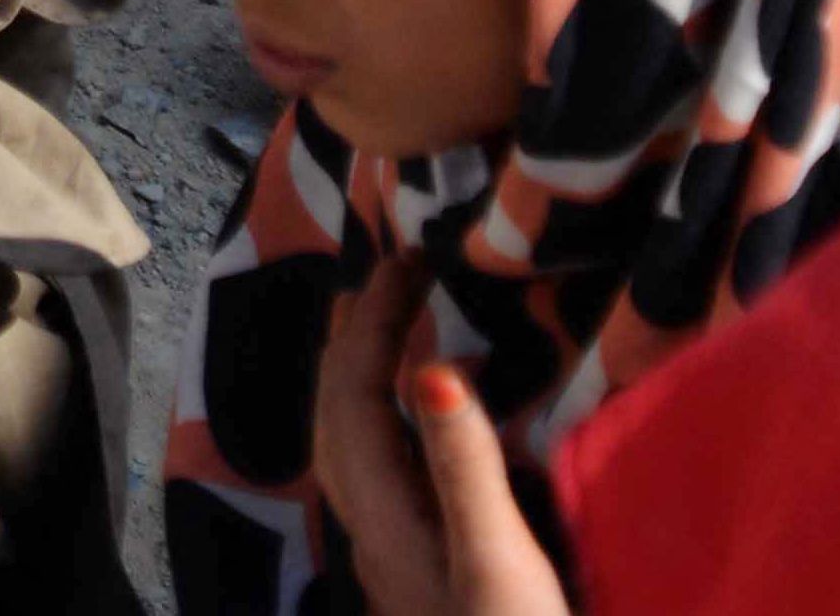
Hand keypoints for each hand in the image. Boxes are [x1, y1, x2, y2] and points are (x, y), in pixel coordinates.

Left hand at [315, 261, 570, 615]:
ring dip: (372, 380)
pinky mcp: (426, 581)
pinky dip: (401, 429)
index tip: (414, 258)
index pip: (355, 393)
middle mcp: (377, 533)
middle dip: (360, 337)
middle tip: (401, 277)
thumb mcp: (500, 566)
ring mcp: (398, 559)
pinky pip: (391, 477)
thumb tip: (434, 370)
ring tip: (405, 333)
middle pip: (340, 414)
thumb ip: (467, 470)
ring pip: (358, 446)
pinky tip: (435, 436)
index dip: (377, 319)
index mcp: (386, 518)